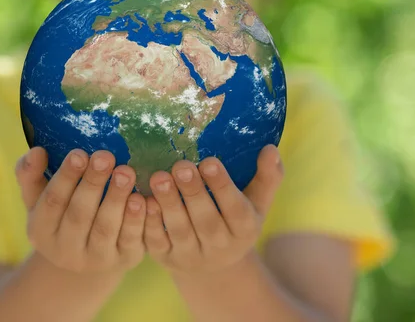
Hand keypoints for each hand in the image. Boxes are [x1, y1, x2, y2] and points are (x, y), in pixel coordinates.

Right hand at [15, 147, 146, 274]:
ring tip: (126, 172)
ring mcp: (96, 259)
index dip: (65, 178)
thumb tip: (37, 151)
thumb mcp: (39, 197)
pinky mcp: (125, 260)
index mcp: (41, 231)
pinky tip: (142, 198)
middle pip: (79, 215)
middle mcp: (65, 251)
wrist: (88, 254)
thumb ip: (31, 173)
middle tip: (105, 157)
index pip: (52, 202)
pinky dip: (136, 219)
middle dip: (93, 183)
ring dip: (116, 198)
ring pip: (106, 228)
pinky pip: (131, 240)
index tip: (79, 153)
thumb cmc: (61, 214)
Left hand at [143, 145, 283, 274]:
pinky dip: (149, 223)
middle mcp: (219, 246)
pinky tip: (142, 200)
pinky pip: (156, 242)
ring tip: (159, 177)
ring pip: (179, 230)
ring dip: (168, 204)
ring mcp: (191, 255)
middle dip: (193, 192)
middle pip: (205, 220)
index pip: (235, 209)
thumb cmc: (235, 219)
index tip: (210, 162)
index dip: (222, 186)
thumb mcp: (257, 202)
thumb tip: (271, 149)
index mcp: (244, 229)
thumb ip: (268, 177)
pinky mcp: (166, 258)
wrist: (213, 265)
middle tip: (181, 165)